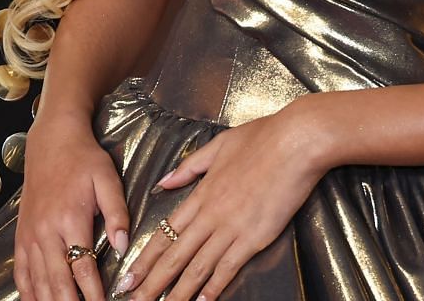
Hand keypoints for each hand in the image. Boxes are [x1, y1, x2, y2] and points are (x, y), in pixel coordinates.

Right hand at [13, 110, 128, 300]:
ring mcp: (31, 235)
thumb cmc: (83, 158)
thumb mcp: (107, 179)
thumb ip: (117, 213)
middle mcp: (47, 231)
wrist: (51, 140)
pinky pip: (21, 271)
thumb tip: (124, 246)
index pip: (83, 267)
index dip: (93, 294)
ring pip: (38, 280)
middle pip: (58, 281)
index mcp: (70, 218)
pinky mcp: (22, 235)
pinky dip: (27, 292)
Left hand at [128, 99, 328, 300]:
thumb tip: (164, 182)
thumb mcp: (217, 146)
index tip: (128, 275)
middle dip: (151, 282)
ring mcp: (231, 228)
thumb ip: (189, 167)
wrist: (295, 142)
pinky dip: (213, 287)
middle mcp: (210, 215)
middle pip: (173, 255)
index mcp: (200, 194)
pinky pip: (228, 267)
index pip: (164, 232)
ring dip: (177, 292)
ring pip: (196, 267)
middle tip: (132, 298)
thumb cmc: (261, 139)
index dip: (144, 258)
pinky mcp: (254, 237)